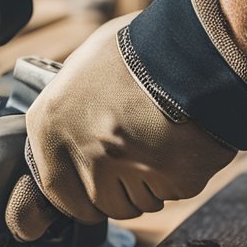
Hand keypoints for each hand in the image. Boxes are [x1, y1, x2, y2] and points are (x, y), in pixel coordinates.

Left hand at [5, 15, 237, 242]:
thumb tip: (65, 134)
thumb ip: (69, 110)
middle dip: (118, 190)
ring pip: (139, 204)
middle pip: (101, 205)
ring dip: (150, 183)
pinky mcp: (172, 179)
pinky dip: (181, 174)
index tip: (96, 180)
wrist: (196, 41)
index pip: (57, 192)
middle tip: (137, 152)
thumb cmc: (141, 47)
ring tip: (161, 138)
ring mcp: (127, 168)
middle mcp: (83, 152)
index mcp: (50, 125)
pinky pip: (174, 192)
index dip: (81, 191)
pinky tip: (183, 139)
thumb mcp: (84, 67)